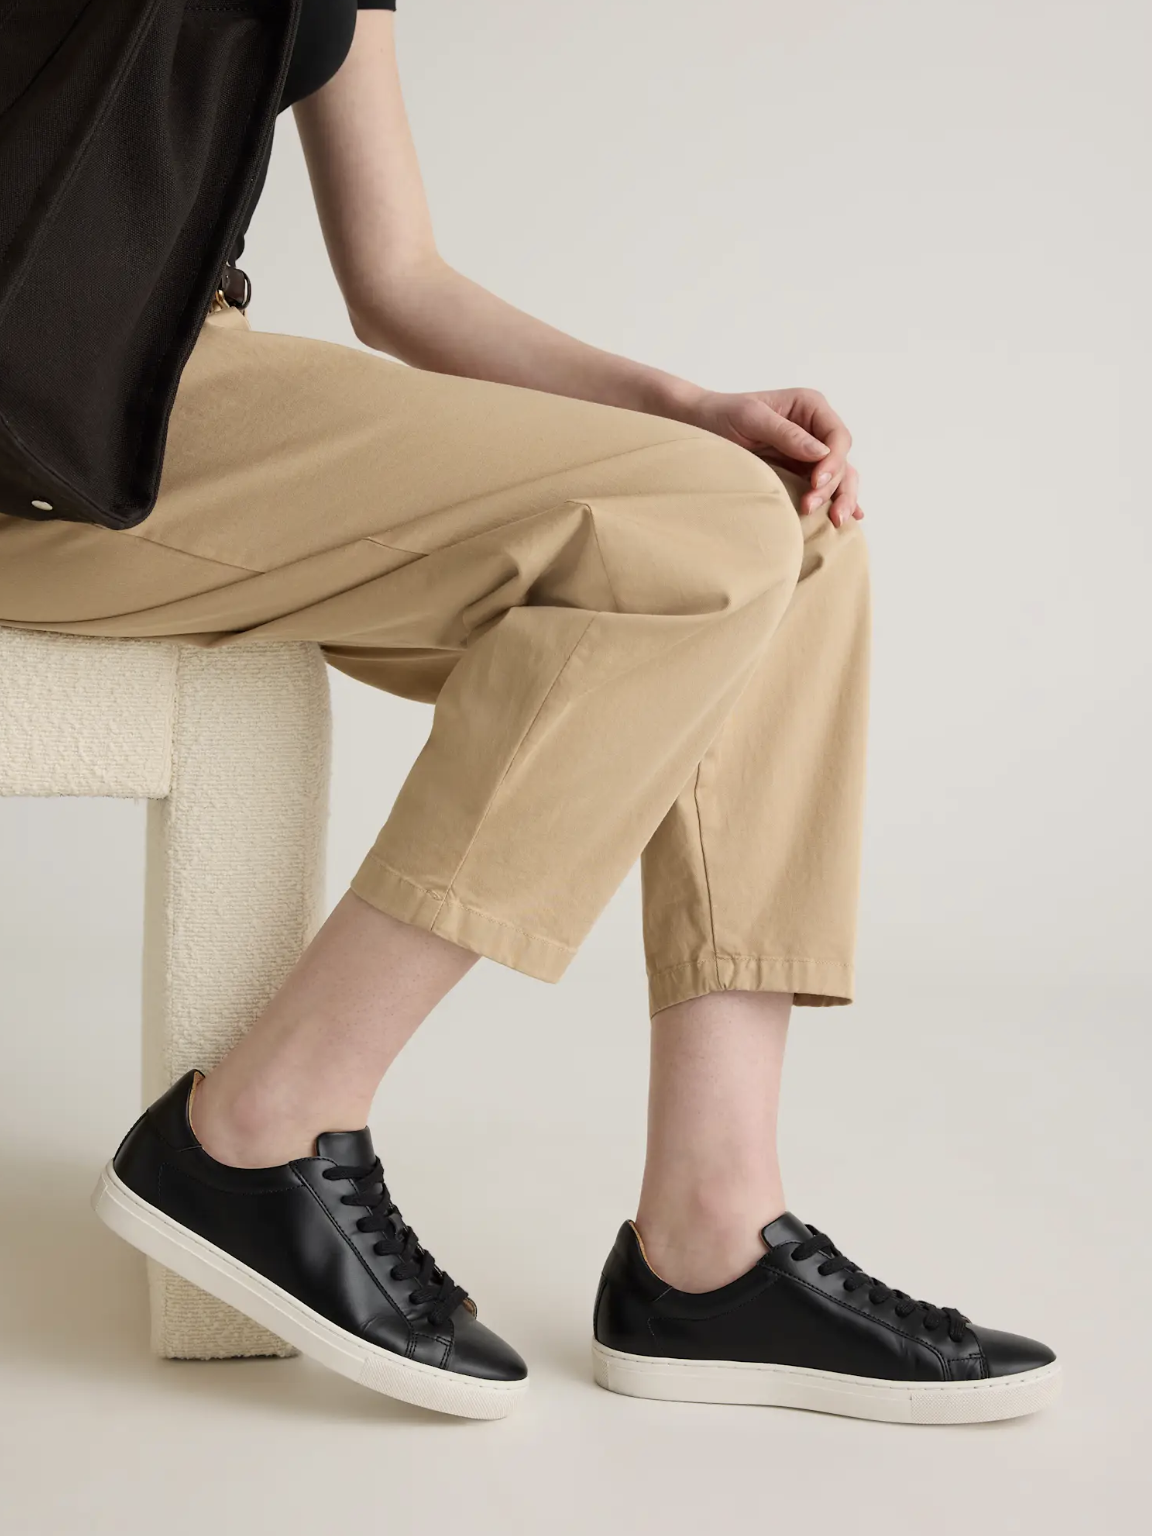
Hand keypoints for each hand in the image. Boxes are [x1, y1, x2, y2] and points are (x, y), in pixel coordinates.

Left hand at [683, 387, 862, 526]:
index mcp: (810, 406)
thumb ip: (786, 433)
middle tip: (811, 507)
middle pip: (841, 460)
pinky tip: (850, 517)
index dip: (833, 461)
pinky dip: (837, 499)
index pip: (837, 436)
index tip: (816, 482)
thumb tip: (821, 452)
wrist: (700, 425)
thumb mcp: (751, 418)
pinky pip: (826, 485)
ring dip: (841, 498)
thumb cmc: (722, 415)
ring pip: (840, 476)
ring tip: (836, 522)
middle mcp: (815, 427)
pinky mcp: (800, 470)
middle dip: (834, 486)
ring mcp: (810, 451)